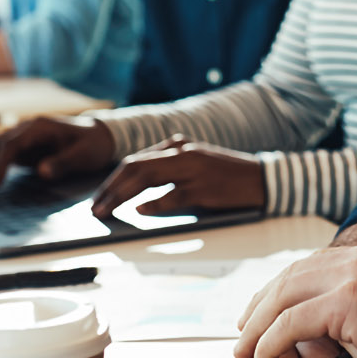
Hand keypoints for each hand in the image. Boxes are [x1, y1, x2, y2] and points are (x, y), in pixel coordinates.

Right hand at [0, 116, 114, 191]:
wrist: (98, 135)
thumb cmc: (92, 145)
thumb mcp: (84, 155)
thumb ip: (63, 162)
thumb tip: (41, 170)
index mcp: (39, 128)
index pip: (11, 144)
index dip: (0, 164)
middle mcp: (25, 128)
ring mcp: (20, 136)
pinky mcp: (19, 146)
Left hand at [90, 134, 265, 217]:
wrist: (260, 178)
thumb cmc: (224, 175)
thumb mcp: (193, 164)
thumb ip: (167, 170)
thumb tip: (135, 194)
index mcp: (176, 146)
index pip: (134, 160)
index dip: (111, 180)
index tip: (98, 198)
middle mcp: (182, 153)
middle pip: (135, 167)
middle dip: (110, 189)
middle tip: (95, 208)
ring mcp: (193, 169)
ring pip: (148, 177)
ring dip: (122, 196)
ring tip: (107, 211)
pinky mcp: (204, 188)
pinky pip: (173, 194)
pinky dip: (154, 203)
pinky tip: (140, 210)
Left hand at [233, 243, 356, 357]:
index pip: (322, 264)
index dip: (291, 286)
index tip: (273, 307)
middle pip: (295, 273)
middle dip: (264, 301)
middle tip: (244, 327)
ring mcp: (356, 276)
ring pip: (285, 296)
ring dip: (258, 326)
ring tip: (243, 351)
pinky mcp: (348, 305)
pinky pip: (290, 325)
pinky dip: (268, 345)